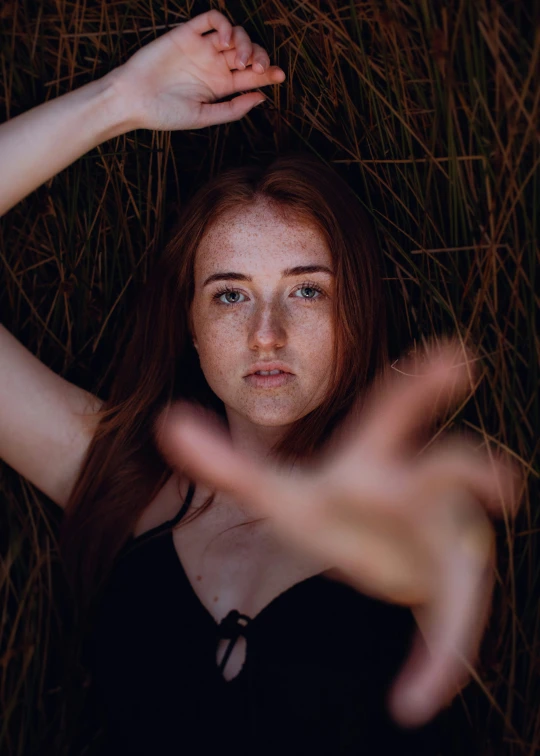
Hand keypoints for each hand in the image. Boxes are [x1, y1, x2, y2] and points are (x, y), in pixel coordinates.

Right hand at [111, 9, 285, 130]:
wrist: (132, 100)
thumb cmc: (164, 114)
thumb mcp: (203, 117)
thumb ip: (232, 109)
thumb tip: (262, 98)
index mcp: (220, 86)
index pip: (251, 76)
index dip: (268, 73)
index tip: (279, 76)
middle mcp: (213, 65)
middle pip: (248, 52)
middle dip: (259, 56)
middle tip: (256, 68)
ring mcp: (201, 48)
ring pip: (234, 34)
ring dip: (244, 42)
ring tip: (238, 60)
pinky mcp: (186, 34)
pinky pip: (210, 19)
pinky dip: (224, 24)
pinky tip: (225, 41)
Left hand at [154, 341, 520, 726]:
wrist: (371, 545)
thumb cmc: (329, 508)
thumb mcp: (273, 491)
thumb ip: (222, 461)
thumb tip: (166, 421)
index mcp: (374, 462)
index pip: (396, 413)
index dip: (424, 385)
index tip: (459, 357)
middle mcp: (420, 492)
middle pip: (449, 472)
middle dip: (471, 472)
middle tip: (502, 484)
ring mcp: (443, 538)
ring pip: (466, 566)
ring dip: (458, 607)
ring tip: (439, 664)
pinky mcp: (451, 588)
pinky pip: (453, 628)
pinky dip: (436, 665)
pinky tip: (411, 702)